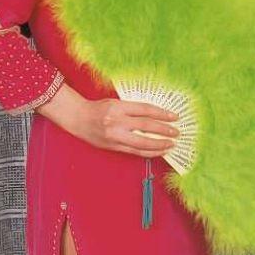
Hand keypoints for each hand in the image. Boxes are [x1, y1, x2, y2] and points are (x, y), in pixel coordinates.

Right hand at [37, 83, 179, 156]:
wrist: (77, 119)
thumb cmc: (98, 109)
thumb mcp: (115, 102)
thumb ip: (132, 109)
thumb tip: (156, 116)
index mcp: (118, 107)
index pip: (145, 110)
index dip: (161, 114)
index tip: (174, 117)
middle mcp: (116, 122)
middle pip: (146, 127)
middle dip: (164, 130)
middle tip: (176, 132)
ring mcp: (115, 136)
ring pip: (142, 143)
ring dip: (159, 144)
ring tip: (170, 144)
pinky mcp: (113, 147)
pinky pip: (135, 151)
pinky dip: (148, 152)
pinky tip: (158, 151)